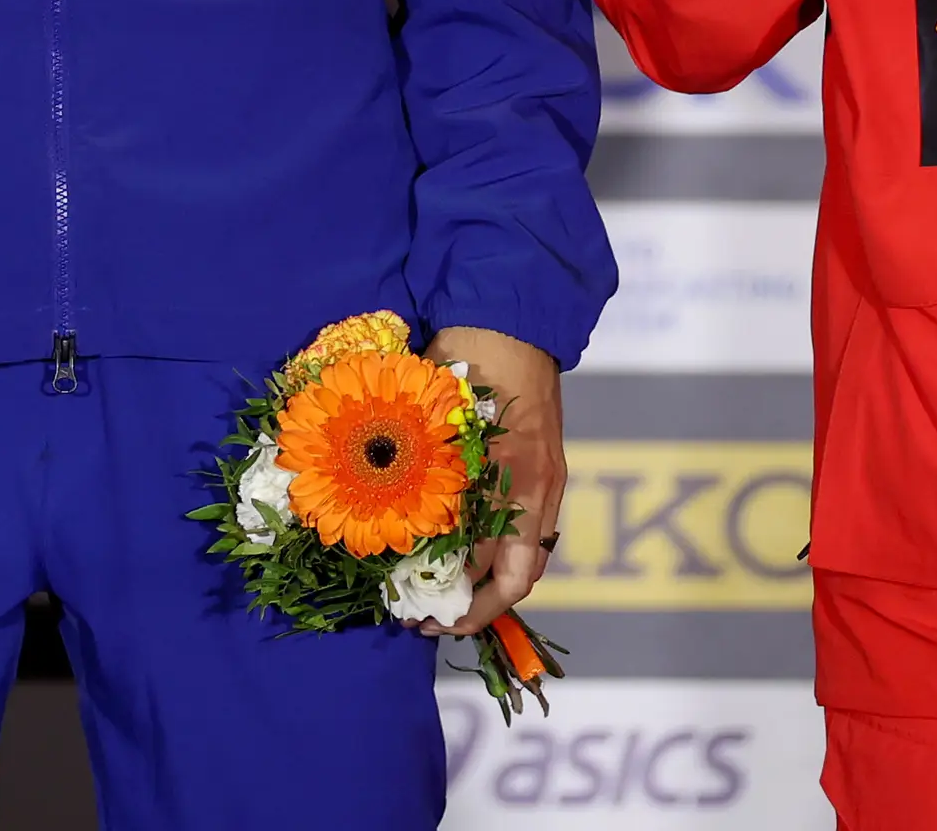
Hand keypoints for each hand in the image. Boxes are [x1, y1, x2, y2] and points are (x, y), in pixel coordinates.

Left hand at [423, 327, 563, 638]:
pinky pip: (529, 528)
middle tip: (428, 619)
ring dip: (488, 582)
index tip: (422, 616)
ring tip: (443, 595)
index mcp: (511, 482)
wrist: (514, 318)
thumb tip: (389, 525)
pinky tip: (464, 551)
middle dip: (476, 608)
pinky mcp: (545, 468)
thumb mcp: (436, 419)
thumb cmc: (467, 359)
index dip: (464, 606)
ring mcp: (547, 480)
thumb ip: (421, 470)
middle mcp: (537, 490)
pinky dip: (498, 550)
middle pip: (519, 576)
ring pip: (526, 555)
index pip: (497, 571)